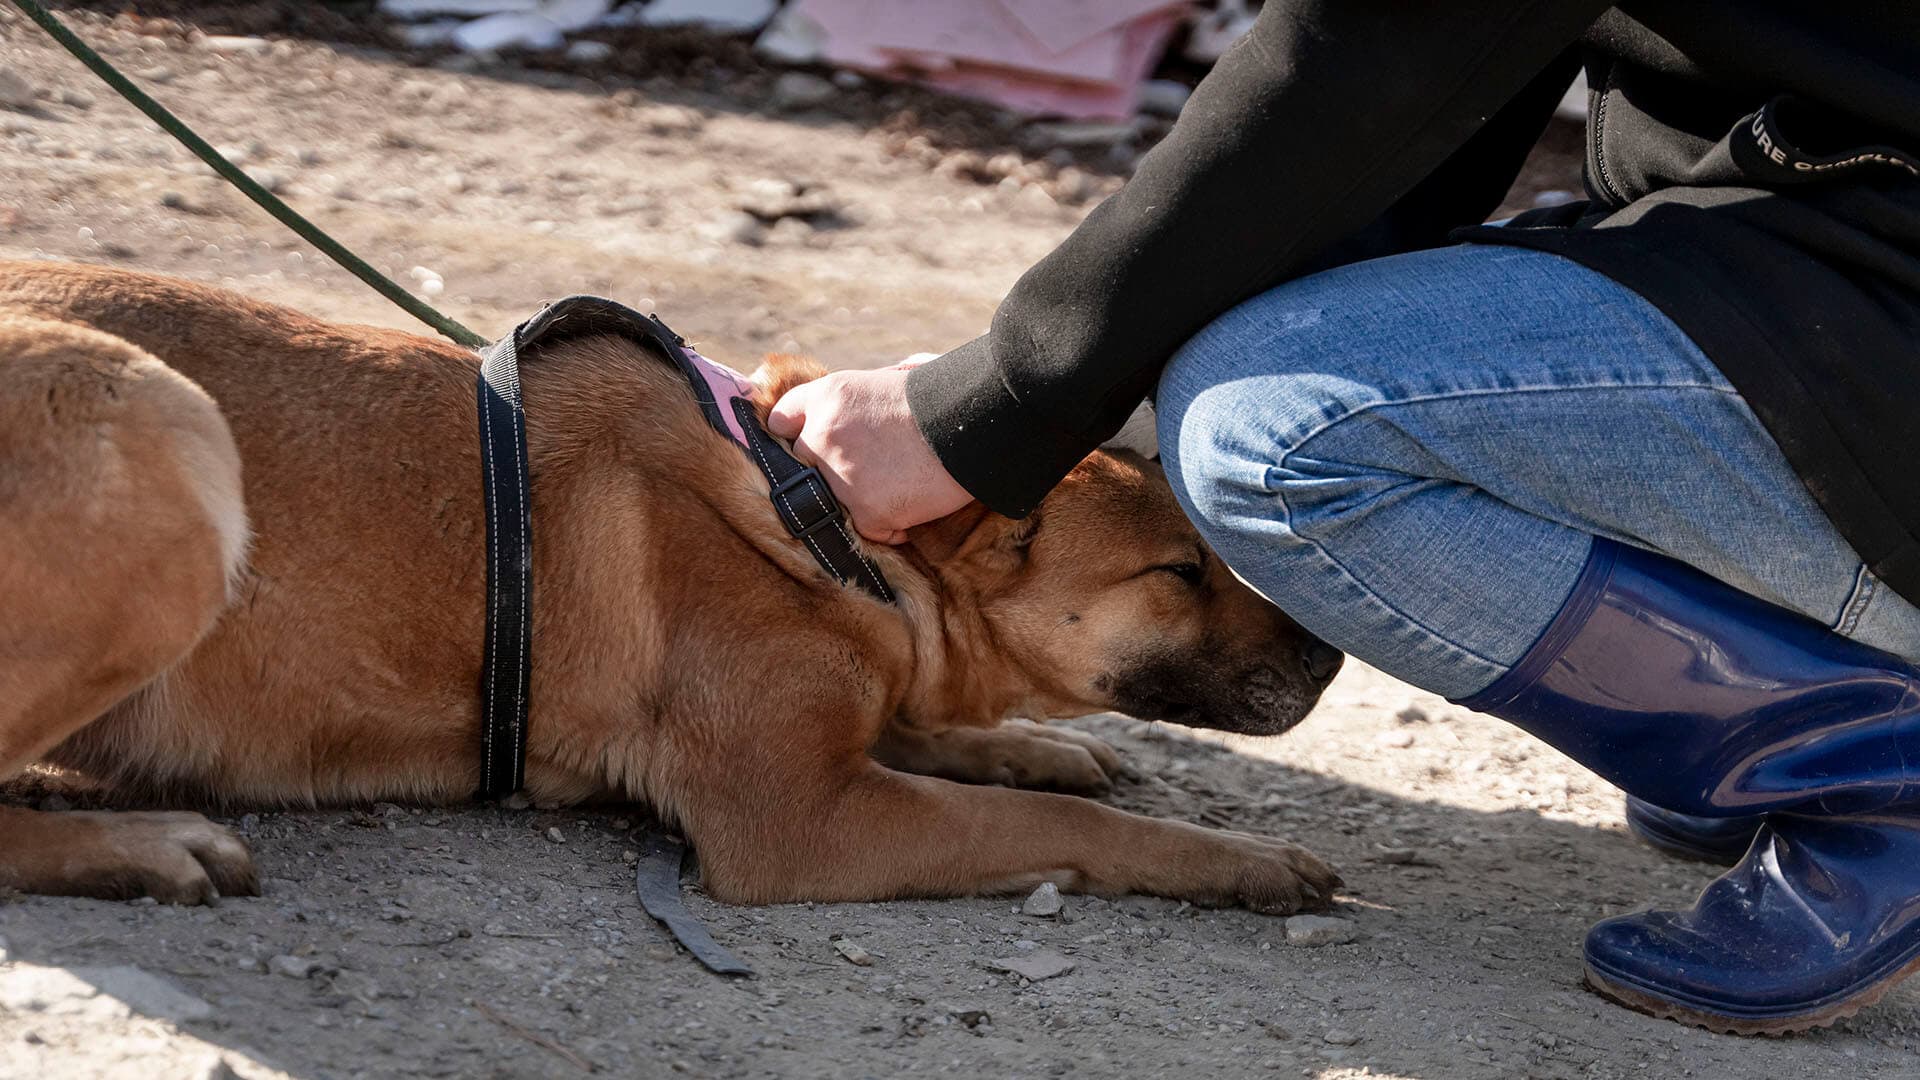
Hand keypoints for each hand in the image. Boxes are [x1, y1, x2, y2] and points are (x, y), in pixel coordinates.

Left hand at [767, 363, 971, 543]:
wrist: (975, 425)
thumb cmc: (944, 396)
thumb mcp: (892, 378)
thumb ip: (861, 397)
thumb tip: (862, 407)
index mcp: (829, 395)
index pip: (783, 418)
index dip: (795, 432)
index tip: (806, 442)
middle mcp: (824, 435)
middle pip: (801, 463)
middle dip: (826, 468)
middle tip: (861, 471)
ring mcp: (842, 477)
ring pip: (831, 500)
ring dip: (857, 500)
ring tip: (893, 490)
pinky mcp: (867, 510)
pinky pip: (867, 529)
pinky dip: (890, 527)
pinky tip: (910, 513)